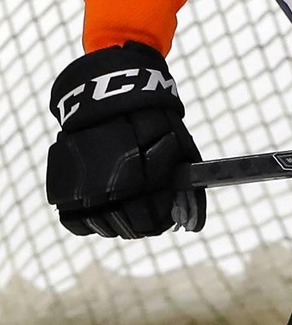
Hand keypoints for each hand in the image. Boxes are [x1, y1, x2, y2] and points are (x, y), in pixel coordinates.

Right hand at [45, 41, 205, 238]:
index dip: (163, 221)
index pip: (153, 219)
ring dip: (118, 223)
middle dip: (144, 224)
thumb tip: (196, 223)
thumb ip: (185, 183)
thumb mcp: (178, 144)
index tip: (167, 219)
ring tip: (126, 209)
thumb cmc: (152, 120)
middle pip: (130, 227)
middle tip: (148, 217)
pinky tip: (103, 210)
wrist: (108, 97)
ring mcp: (83, 191)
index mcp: (140, 178)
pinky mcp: (63, 189)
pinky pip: (76, 223)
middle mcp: (109, 188)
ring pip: (104, 227)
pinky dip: (90, 222)